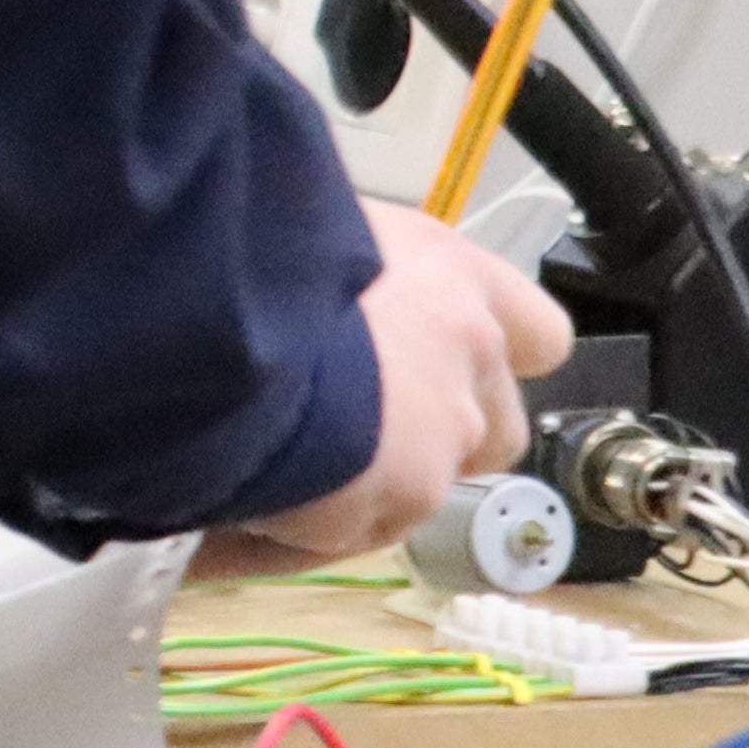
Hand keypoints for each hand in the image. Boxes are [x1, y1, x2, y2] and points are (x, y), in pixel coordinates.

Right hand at [191, 202, 572, 576]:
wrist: (209, 308)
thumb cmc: (244, 241)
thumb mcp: (301, 216)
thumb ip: (336, 256)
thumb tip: (315, 261)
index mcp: (451, 271)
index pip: (539, 333)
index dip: (487, 354)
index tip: (437, 359)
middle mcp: (468, 352)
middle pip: (495, 425)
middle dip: (435, 437)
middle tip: (350, 421)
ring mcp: (445, 433)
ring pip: (424, 486)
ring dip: (373, 487)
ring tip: (281, 466)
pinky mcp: (401, 497)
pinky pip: (351, 531)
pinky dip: (305, 528)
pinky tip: (236, 503)